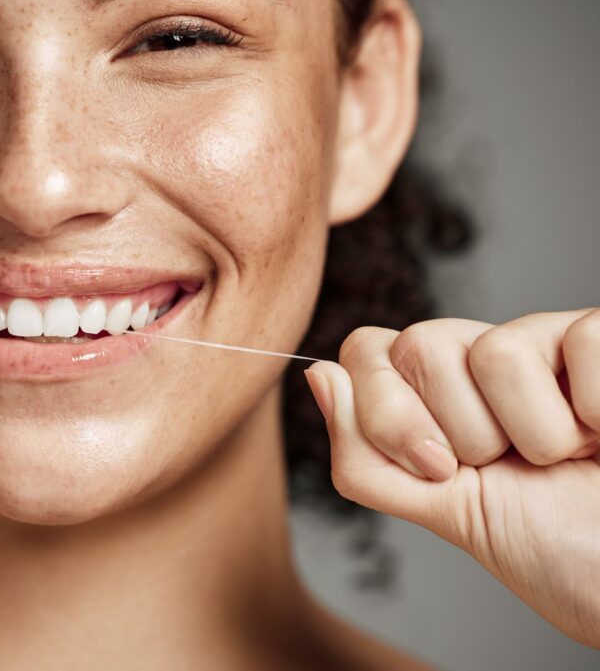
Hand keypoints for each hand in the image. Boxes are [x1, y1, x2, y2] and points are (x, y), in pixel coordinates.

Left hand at [305, 311, 599, 647]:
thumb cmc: (556, 549)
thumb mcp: (441, 511)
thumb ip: (368, 456)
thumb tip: (320, 375)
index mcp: (438, 394)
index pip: (366, 349)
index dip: (387, 412)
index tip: (437, 469)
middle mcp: (485, 359)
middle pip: (417, 344)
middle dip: (461, 433)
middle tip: (509, 466)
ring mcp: (548, 343)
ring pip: (493, 350)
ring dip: (536, 435)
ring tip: (567, 457)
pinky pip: (576, 344)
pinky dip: (597, 413)